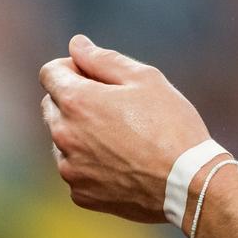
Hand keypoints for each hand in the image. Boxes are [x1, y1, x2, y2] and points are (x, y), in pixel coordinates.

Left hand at [39, 35, 211, 224]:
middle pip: (51, 105)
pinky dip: (89, 162)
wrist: (187, 183)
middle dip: (73, 98)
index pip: (49, 73)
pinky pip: (75, 168)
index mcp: (77, 101)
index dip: (72, 68)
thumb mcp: (144, 79)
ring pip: (62, 139)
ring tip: (120, 137)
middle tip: (113, 106)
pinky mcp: (81, 194)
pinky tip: (121, 162)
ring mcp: (70, 168)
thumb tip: (76, 44)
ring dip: (80, 132)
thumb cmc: (171, 125)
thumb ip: (103, 59)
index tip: (95, 76)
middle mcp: (64, 135)